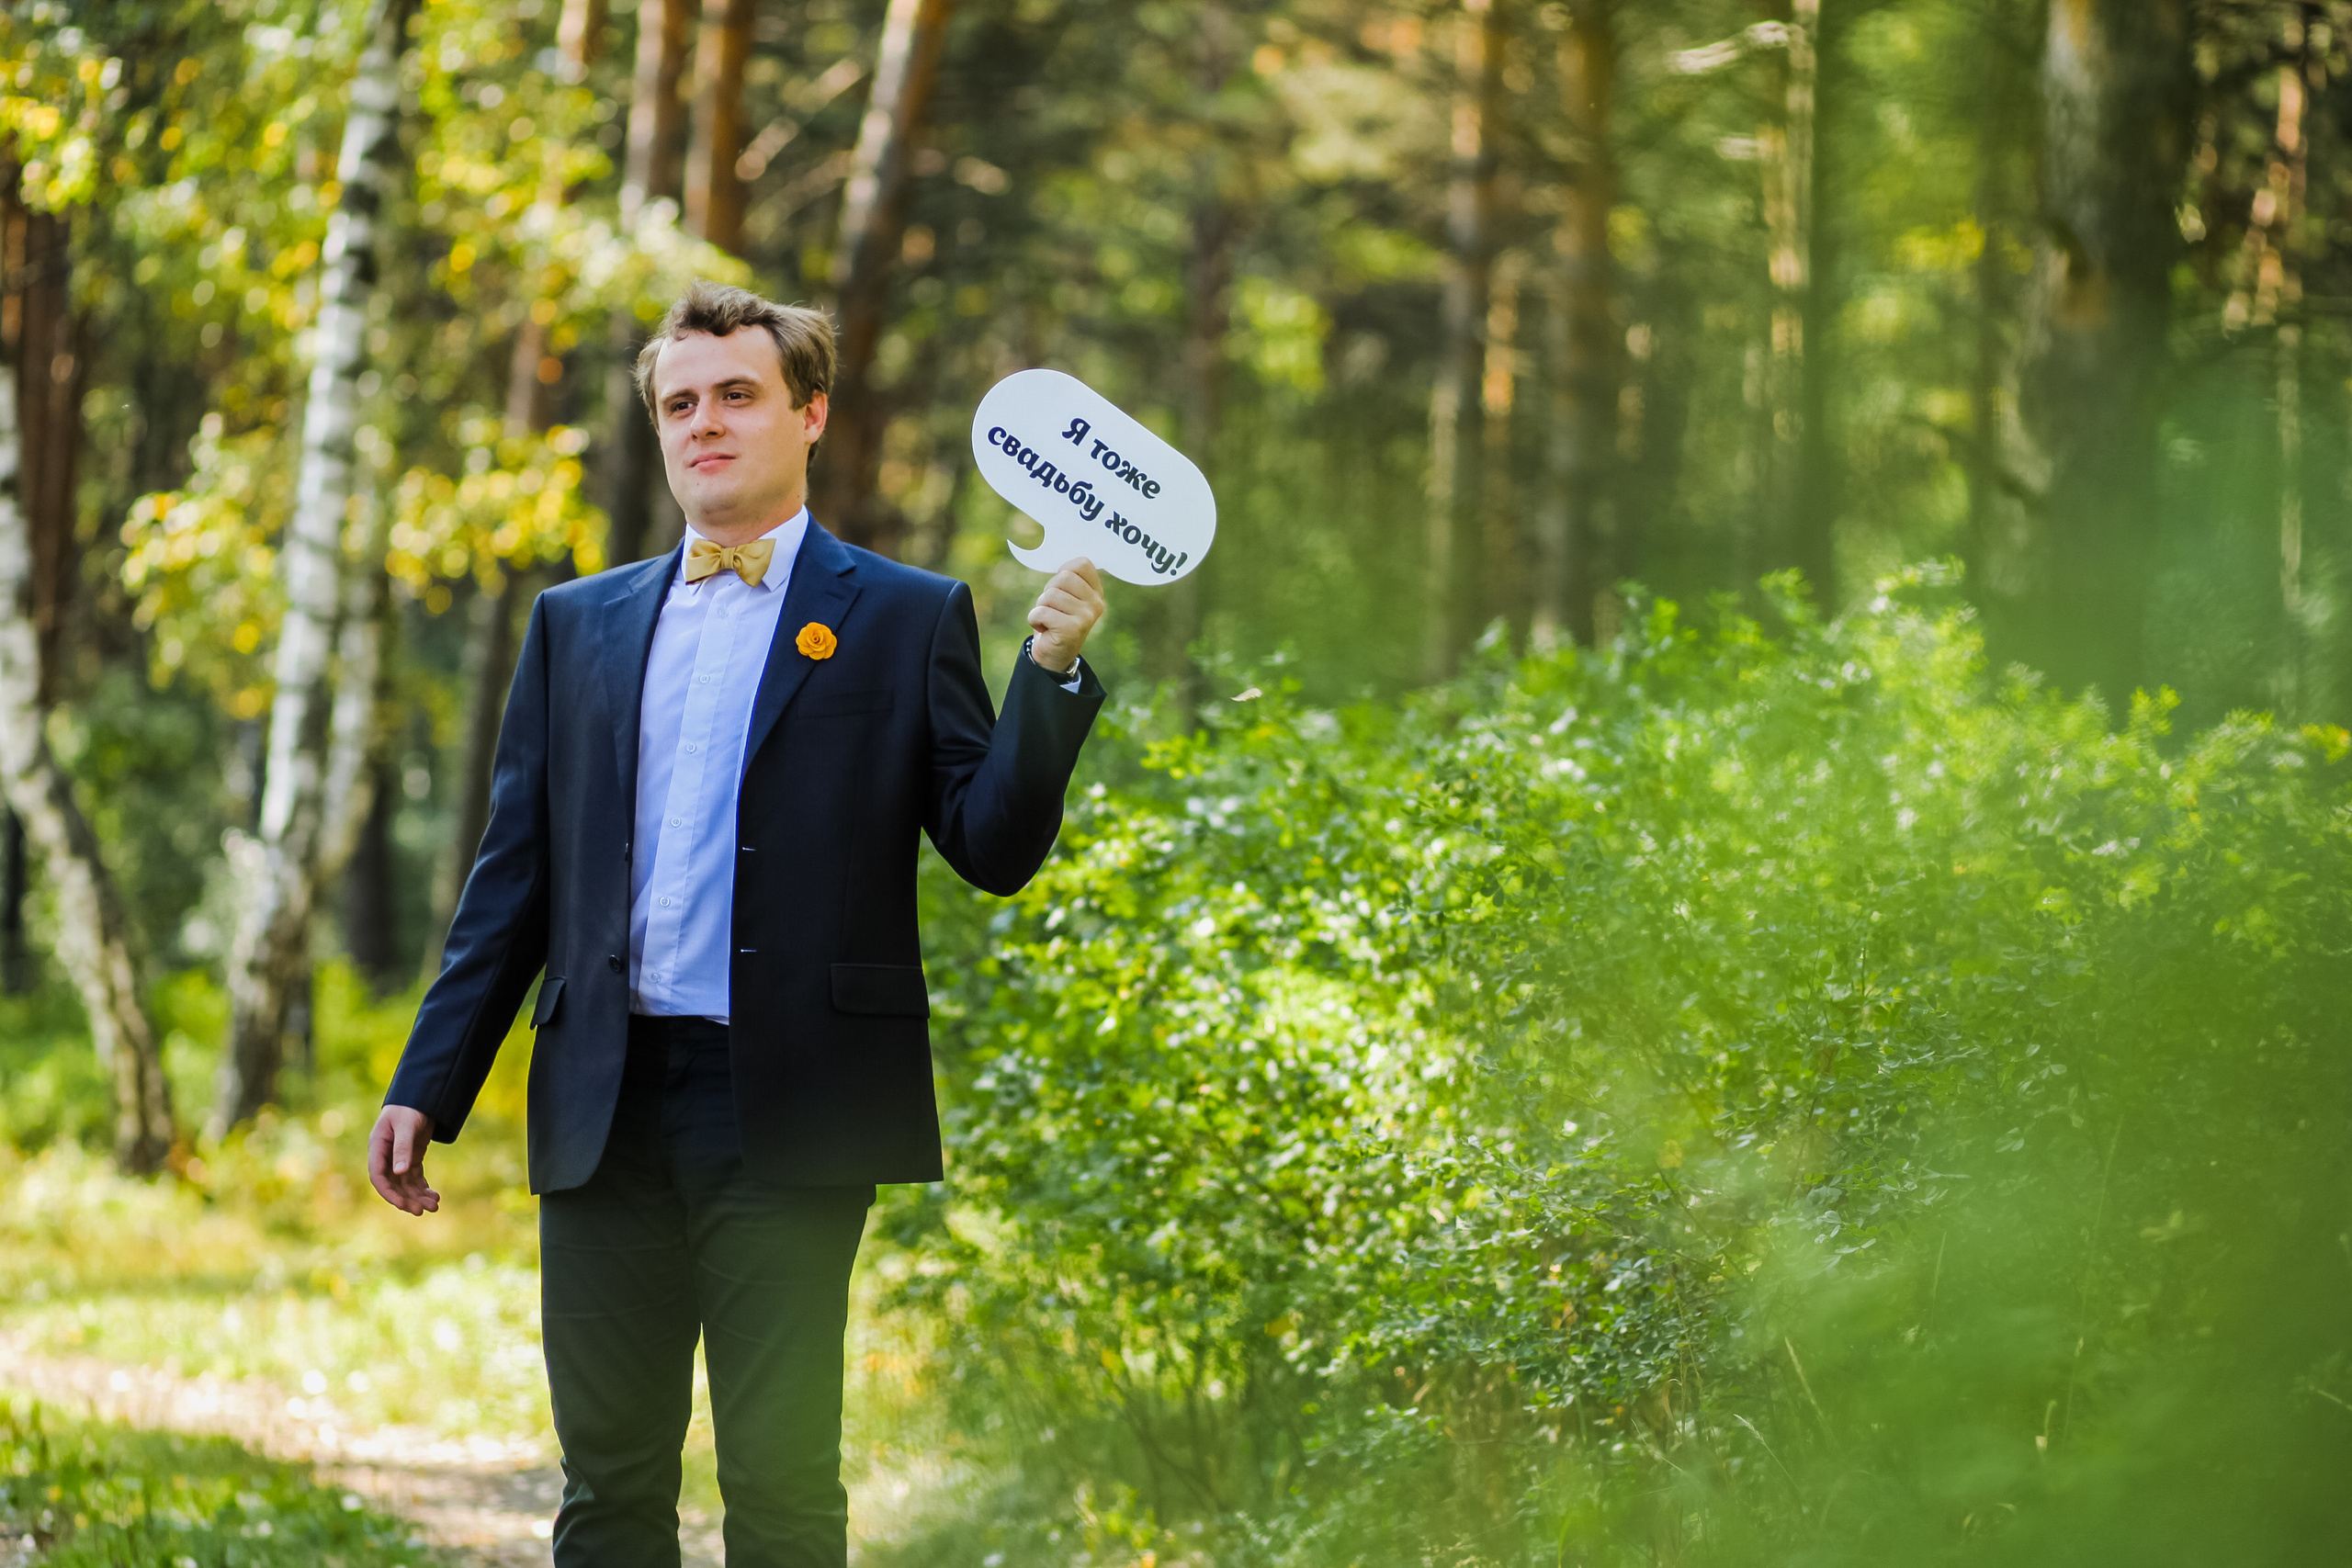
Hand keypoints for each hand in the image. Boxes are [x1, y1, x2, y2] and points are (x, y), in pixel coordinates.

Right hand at [368, 1105, 441, 1215]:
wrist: (421, 1097)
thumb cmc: (409, 1109)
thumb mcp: (406, 1127)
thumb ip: (403, 1148)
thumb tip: (400, 1172)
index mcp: (377, 1148)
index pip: (379, 1177)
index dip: (389, 1193)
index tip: (403, 1206)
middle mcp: (386, 1157)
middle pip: (393, 1185)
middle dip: (407, 1199)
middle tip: (423, 1210)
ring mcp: (398, 1158)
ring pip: (405, 1184)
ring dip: (418, 1196)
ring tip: (435, 1206)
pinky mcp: (411, 1158)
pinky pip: (415, 1178)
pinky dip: (424, 1188)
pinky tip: (434, 1196)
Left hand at [1028, 557, 1104, 674]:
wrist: (1053, 656)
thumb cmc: (1055, 621)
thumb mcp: (1065, 597)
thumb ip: (1067, 580)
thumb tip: (1058, 560)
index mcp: (1096, 593)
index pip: (1082, 564)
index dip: (1064, 570)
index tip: (1060, 588)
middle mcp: (1096, 604)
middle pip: (1063, 577)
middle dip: (1049, 591)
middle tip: (1052, 609)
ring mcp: (1086, 617)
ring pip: (1050, 595)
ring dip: (1041, 607)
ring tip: (1049, 620)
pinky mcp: (1072, 629)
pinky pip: (1041, 611)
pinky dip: (1034, 619)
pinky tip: (1043, 629)